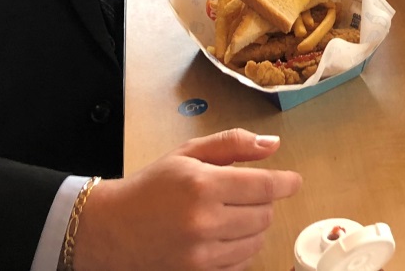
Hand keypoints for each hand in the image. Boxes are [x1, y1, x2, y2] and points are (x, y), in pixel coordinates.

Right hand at [75, 130, 300, 270]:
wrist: (111, 229)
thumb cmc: (151, 187)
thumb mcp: (188, 154)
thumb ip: (232, 144)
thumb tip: (273, 145)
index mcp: (202, 186)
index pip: (264, 187)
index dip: (285, 183)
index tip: (293, 181)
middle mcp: (203, 223)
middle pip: (264, 215)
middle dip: (262, 202)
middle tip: (243, 195)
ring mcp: (199, 256)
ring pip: (255, 242)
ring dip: (252, 227)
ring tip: (230, 215)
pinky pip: (239, 265)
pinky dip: (239, 250)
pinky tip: (222, 237)